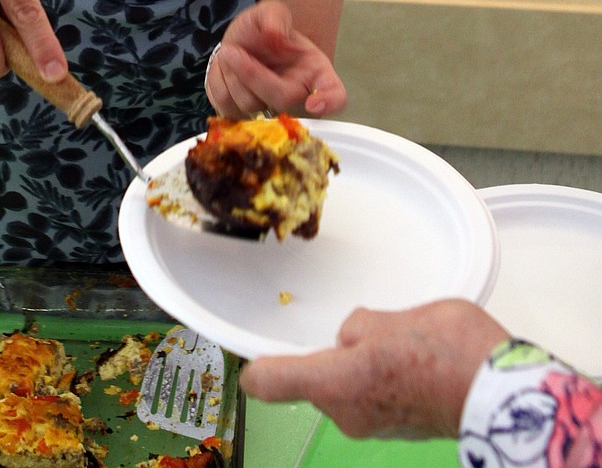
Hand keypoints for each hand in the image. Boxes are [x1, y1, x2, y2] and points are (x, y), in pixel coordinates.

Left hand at [206, 0, 346, 117]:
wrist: (239, 42)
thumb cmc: (262, 29)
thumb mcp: (270, 11)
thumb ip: (275, 15)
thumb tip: (276, 34)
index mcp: (314, 71)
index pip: (335, 94)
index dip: (329, 101)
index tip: (314, 102)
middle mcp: (296, 95)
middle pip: (282, 97)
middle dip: (253, 74)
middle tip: (231, 50)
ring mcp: (269, 109)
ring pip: (249, 103)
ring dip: (232, 73)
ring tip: (231, 53)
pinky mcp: (242, 116)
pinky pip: (226, 105)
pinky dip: (218, 81)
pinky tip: (225, 68)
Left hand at [240, 300, 508, 439]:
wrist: (500, 392)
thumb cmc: (444, 350)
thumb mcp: (391, 319)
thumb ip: (360, 327)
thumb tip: (353, 337)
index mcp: (336, 382)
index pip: (272, 380)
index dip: (256, 366)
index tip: (247, 355)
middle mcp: (347, 413)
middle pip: (318, 378)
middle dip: (334, 352)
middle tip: (364, 327)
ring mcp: (375, 426)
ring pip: (349, 384)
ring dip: (362, 363)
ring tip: (401, 339)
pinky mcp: (400, 429)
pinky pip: (376, 395)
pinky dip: (385, 377)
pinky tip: (415, 359)